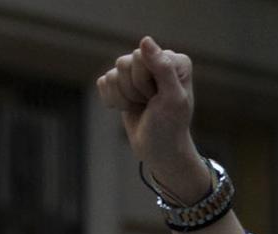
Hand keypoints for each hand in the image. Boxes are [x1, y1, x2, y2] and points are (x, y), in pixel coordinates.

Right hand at [95, 38, 210, 199]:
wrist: (159, 150)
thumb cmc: (170, 126)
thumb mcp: (172, 99)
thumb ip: (162, 68)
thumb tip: (145, 40)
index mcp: (174, 60)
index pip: (141, 57)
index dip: (145, 82)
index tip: (160, 98)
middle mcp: (156, 60)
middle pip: (124, 63)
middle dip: (134, 90)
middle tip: (150, 104)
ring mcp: (137, 71)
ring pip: (113, 74)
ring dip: (124, 98)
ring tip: (142, 107)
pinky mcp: (121, 83)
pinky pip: (103, 82)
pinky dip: (113, 101)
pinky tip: (129, 108)